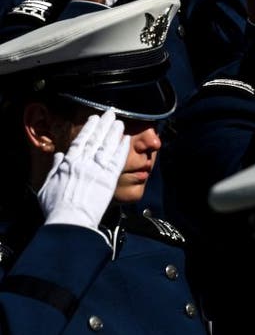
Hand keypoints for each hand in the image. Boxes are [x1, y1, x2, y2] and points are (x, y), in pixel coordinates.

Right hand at [38, 109, 126, 230]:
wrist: (70, 220)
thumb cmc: (56, 208)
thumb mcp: (48, 186)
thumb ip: (54, 169)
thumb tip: (57, 156)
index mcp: (67, 164)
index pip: (79, 141)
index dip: (88, 129)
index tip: (93, 119)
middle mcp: (83, 163)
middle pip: (95, 139)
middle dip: (103, 125)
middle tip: (110, 113)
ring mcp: (97, 169)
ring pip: (107, 146)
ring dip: (114, 132)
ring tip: (119, 121)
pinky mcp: (109, 178)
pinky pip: (117, 159)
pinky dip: (121, 148)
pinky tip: (126, 139)